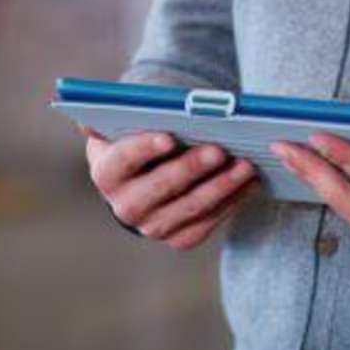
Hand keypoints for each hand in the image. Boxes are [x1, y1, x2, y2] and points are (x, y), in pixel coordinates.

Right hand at [83, 129, 257, 250]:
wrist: (143, 180)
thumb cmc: (137, 141)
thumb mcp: (123, 125)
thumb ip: (117, 112)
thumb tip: (101, 110)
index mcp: (107, 172)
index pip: (123, 159)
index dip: (144, 148)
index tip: (168, 137)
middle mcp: (125, 206)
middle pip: (162, 186)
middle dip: (192, 167)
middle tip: (219, 149)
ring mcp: (153, 226)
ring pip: (191, 207)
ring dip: (222, 186)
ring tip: (246, 164)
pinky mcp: (179, 238)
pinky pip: (208, 222)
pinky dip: (231, 201)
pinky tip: (249, 183)